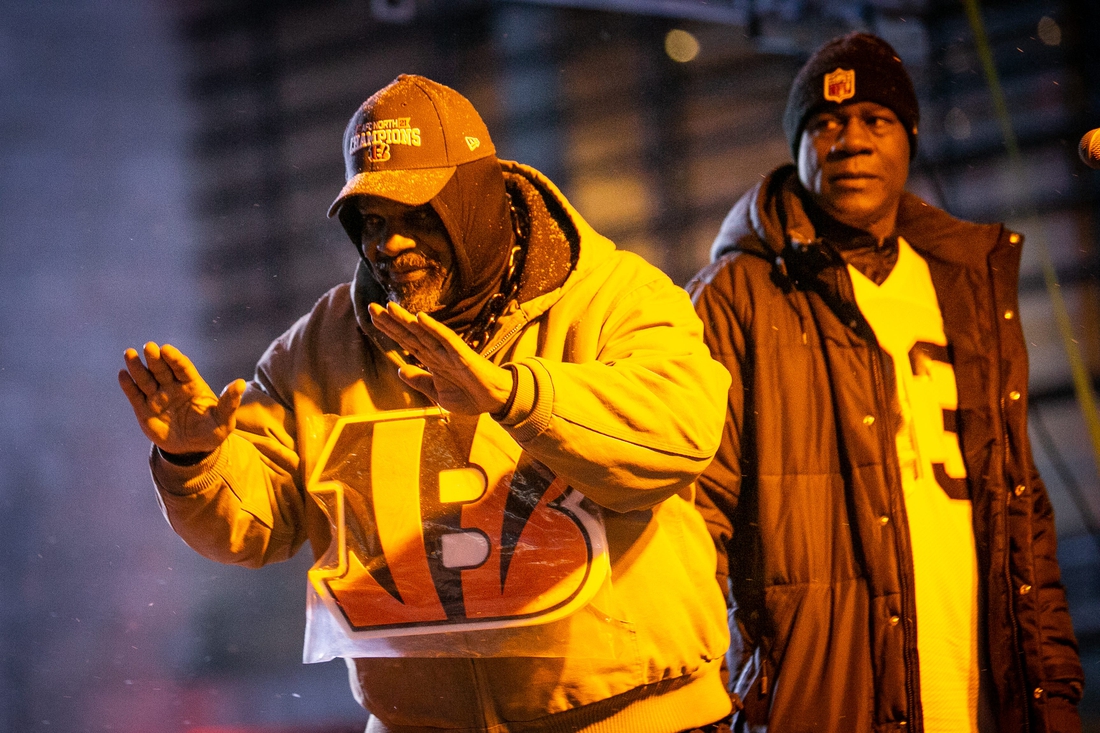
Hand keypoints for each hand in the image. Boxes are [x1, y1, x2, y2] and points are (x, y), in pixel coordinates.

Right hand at [117, 342, 245, 455]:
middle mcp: (173, 387)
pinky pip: (135, 395)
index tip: (166, 349)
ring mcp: (157, 397)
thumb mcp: (223, 420)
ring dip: (138, 367)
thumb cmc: (211, 431)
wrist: (192, 450)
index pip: (182, 367)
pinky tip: (123, 375)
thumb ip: (229, 402)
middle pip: (162, 369)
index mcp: (192, 385)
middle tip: (149, 347)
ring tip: (130, 354)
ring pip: (146, 379)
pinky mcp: (144, 410)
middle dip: (155, 358)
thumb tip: (241, 383)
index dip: (175, 358)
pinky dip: (128, 385)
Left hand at [368, 302, 514, 415]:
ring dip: (407, 320)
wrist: (494, 401)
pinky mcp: (462, 355)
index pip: (407, 342)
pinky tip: (420, 318)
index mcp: (431, 361)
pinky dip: (433, 328)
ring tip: (390, 307)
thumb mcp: (437, 393)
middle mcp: (437, 353)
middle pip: (410, 334)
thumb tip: (399, 370)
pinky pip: (446, 339)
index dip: (390, 331)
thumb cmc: (469, 396)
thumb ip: (420, 381)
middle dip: (391, 321)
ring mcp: (449, 352)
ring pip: (424, 333)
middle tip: (372, 307)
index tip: (373, 319)